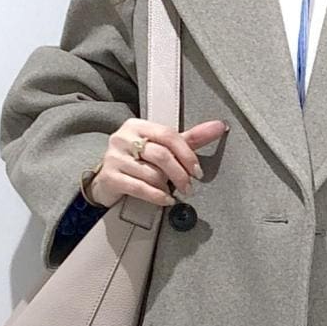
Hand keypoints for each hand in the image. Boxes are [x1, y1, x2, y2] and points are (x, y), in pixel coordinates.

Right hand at [84, 117, 227, 208]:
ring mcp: (114, 157)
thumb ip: (190, 139)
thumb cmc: (138, 162)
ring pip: (151, 173)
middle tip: (188, 186)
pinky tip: (164, 199)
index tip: (197, 171)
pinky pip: (140, 188)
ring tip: (170, 191)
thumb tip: (219, 127)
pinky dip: (157, 196)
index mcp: (137, 126)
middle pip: (161, 155)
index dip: (187, 154)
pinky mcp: (110, 177)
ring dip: (166, 186)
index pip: (168, 135)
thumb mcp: (162, 148)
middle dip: (180, 174)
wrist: (107, 181)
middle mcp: (123, 138)